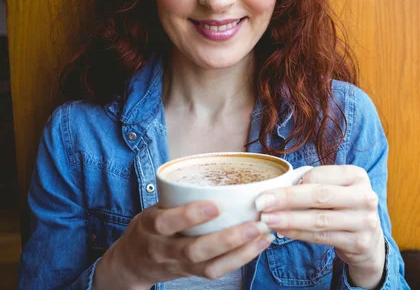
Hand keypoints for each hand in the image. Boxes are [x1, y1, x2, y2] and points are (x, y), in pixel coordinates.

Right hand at [93, 201, 273, 289]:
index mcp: (149, 226)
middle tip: (255, 224)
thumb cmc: (150, 225)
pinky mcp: (191, 275)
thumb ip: (179, 196)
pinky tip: (259, 244)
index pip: (166, 223)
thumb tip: (222, 169)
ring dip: (241, 251)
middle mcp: (163, 249)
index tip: (215, 205)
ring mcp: (178, 265)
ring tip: (264, 234)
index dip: (189, 216)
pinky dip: (240, 259)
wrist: (131, 262)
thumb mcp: (154, 207)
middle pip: (194, 250)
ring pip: (209, 266)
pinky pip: (217, 272)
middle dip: (227, 239)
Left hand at [255, 165, 385, 288]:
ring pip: (319, 219)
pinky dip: (299, 234)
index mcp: (357, 175)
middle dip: (287, 199)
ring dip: (289, 219)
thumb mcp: (336, 189)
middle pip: (320, 195)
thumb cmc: (343, 207)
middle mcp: (365, 196)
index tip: (269, 189)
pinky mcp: (359, 242)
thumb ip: (314, 184)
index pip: (319, 175)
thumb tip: (275, 188)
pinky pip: (322, 237)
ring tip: (267, 220)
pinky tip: (282, 231)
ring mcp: (365, 220)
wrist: (370, 239)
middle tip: (261, 203)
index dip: (293, 183)